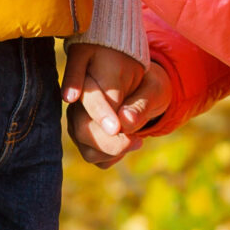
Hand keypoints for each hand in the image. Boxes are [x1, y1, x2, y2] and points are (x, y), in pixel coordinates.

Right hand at [66, 52, 170, 168]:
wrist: (143, 91)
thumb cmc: (148, 87)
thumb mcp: (154, 90)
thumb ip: (140, 104)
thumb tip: (125, 121)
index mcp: (97, 73)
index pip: (92, 96)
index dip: (101, 114)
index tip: (116, 129)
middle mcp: (79, 94)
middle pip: (82, 126)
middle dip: (111, 142)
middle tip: (138, 141)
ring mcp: (75, 115)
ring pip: (85, 145)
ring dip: (113, 151)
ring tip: (136, 139)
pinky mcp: (78, 133)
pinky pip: (91, 155)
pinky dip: (111, 157)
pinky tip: (125, 143)